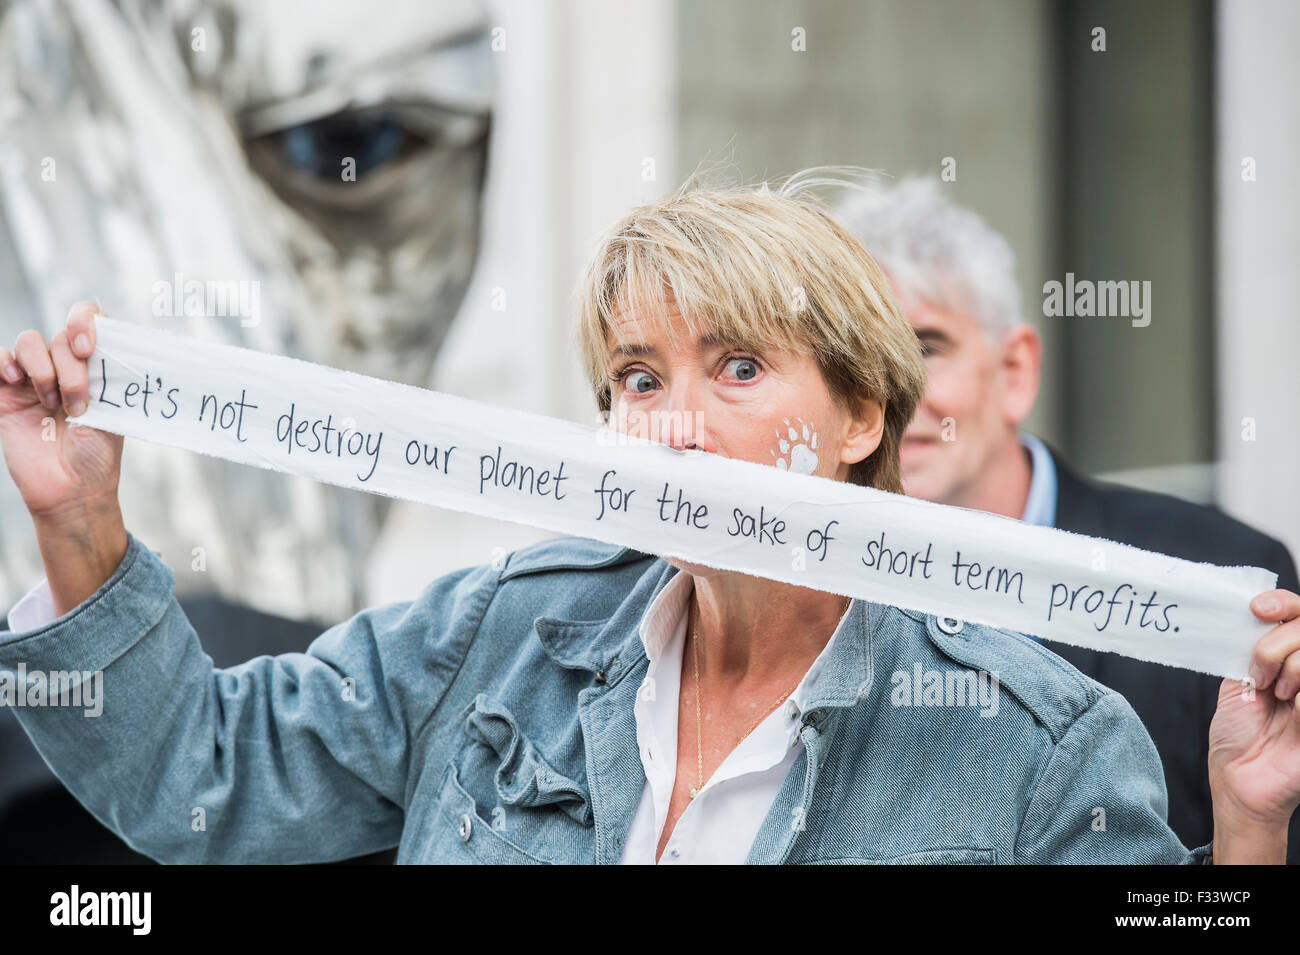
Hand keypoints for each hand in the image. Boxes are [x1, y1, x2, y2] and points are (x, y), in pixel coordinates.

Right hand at [0, 301, 122, 520]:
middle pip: (59, 336)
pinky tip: (16, 382)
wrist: (72, 491)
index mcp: (95, 367)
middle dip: (71, 368)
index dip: (85, 321)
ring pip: (29, 342)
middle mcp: (64, 368)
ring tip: (52, 404)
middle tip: (78, 405)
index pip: (87, 320)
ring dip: (43, 370)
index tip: (87, 348)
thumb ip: (104, 372)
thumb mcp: (112, 410)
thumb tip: (102, 335)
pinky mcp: (4, 395)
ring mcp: (33, 379)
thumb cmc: (98, 454)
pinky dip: (3, 362)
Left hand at [1207, 588, 1299, 861]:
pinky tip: (1291, 708)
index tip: (1257, 609)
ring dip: (1287, 666)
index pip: (1297, 612)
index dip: (1282, 602)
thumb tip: (1252, 611)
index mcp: (1286, 656)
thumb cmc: (1237, 734)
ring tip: (1274, 694)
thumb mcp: (1238, 680)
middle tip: (1258, 674)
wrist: (1240, 777)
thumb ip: (1250, 647)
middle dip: (1275, 643)